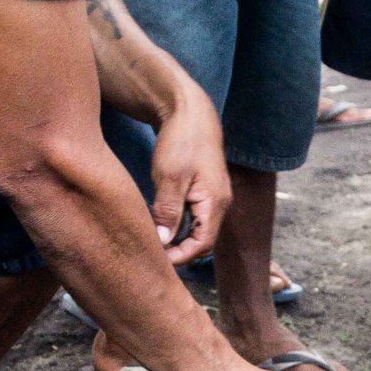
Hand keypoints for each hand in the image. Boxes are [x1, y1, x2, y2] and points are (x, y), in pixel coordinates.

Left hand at [147, 90, 231, 265]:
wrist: (191, 111)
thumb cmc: (181, 140)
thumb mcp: (170, 176)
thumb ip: (168, 211)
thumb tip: (163, 241)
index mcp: (215, 202)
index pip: (202, 244)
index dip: (180, 256)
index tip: (156, 259)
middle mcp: (219, 203)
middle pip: (201, 241)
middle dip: (178, 251)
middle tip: (151, 254)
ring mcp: (213, 197)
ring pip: (196, 229)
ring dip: (177, 239)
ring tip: (153, 242)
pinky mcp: (203, 190)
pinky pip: (193, 217)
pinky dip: (178, 225)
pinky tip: (159, 224)